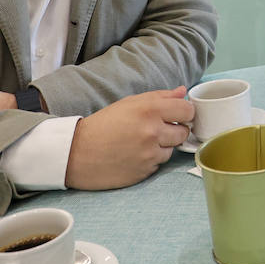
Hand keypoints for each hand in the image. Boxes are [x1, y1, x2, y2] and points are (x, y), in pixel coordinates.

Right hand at [64, 87, 192, 189]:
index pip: (188, 110)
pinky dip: (151, 159)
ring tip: (141, 142)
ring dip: (163, 146)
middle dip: (175, 130)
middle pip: (184, 132)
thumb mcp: (129, 103)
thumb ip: (160, 96)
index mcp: (149, 110)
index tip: (178, 114)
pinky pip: (158, 164)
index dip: (185, 112)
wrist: (76, 153)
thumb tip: (183, 91)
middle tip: (158, 129)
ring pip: (172, 149)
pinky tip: (134, 154)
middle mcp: (152, 132)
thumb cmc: (103, 125)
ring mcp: (149, 154)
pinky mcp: (144, 172)